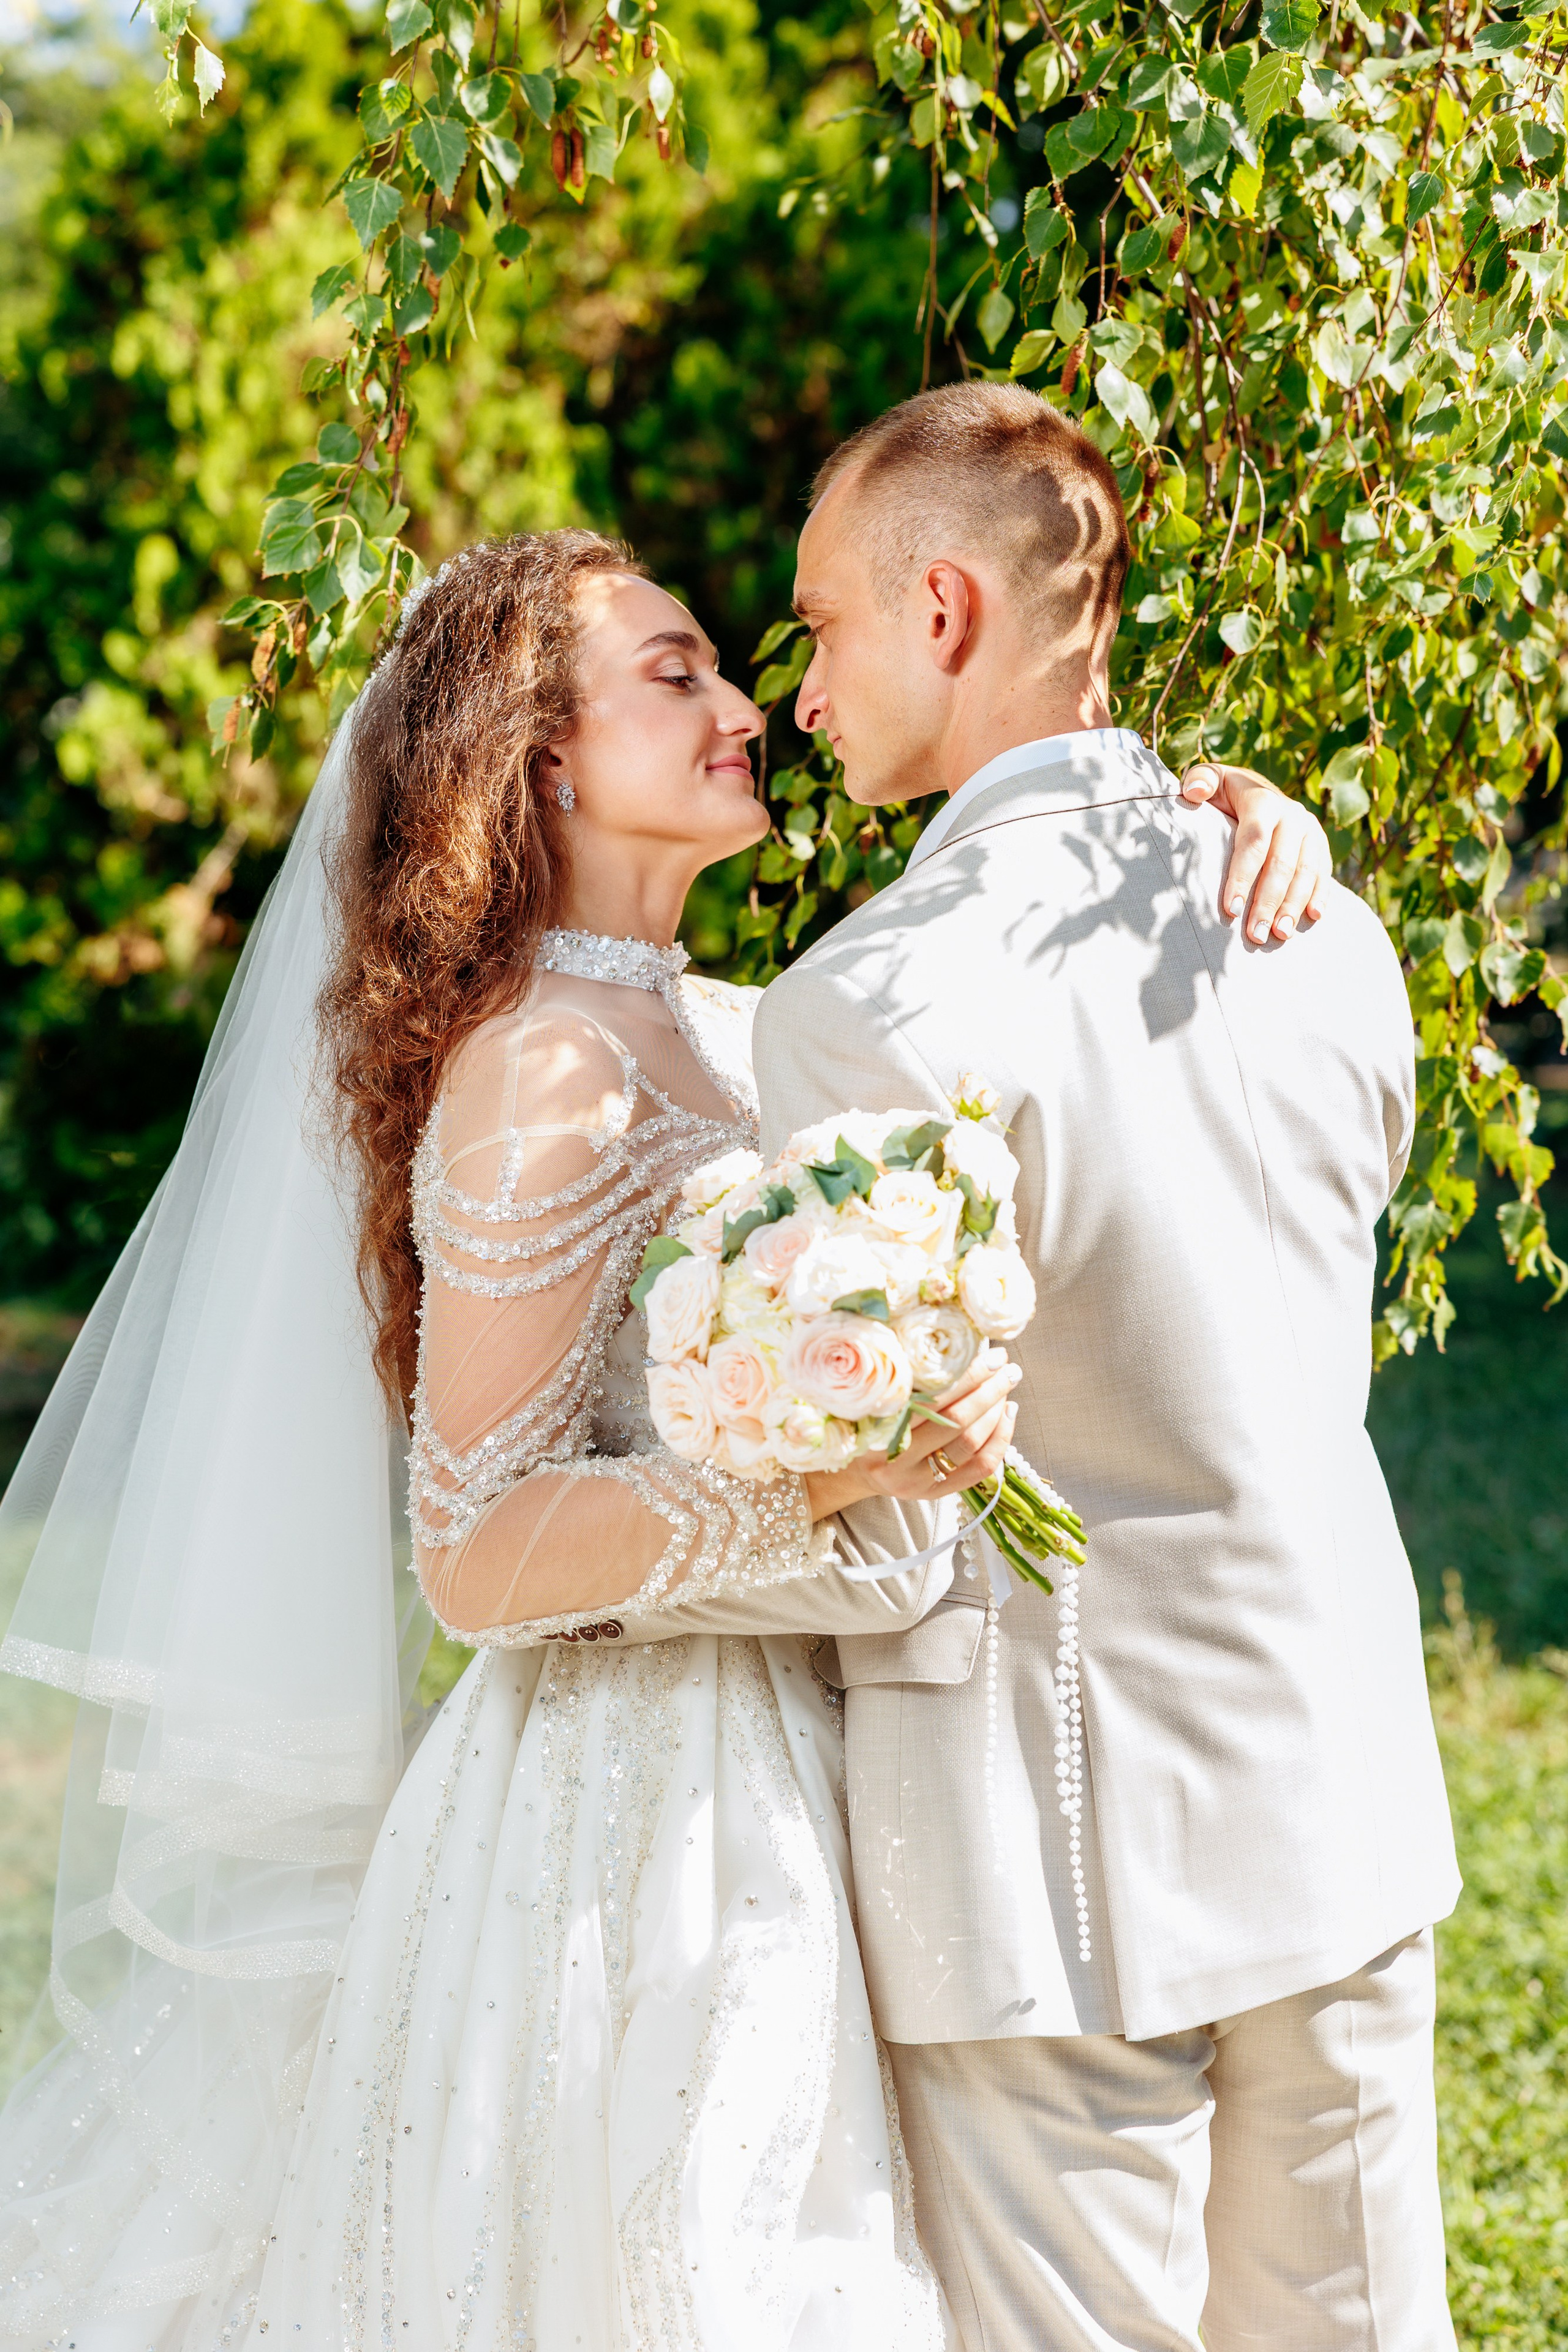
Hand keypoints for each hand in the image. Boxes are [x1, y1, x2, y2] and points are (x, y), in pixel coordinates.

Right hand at [804, 1347, 1021, 1522]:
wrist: (859, 1469)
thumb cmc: (873, 1421)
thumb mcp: (878, 1398)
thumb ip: (910, 1380)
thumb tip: (961, 1348)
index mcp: (877, 1428)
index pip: (932, 1400)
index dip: (967, 1376)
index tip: (991, 1355)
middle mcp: (894, 1460)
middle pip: (955, 1422)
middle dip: (989, 1391)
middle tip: (1007, 1368)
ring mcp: (917, 1481)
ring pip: (970, 1444)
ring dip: (996, 1411)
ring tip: (1005, 1386)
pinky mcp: (935, 1494)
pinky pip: (980, 1468)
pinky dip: (1001, 1438)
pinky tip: (1009, 1413)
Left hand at [1180, 761, 1330, 945]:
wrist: (1257, 791)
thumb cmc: (1223, 795)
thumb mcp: (1211, 781)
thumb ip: (1200, 780)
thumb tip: (1193, 791)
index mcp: (1263, 799)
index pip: (1254, 841)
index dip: (1242, 876)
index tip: (1229, 910)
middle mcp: (1292, 814)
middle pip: (1282, 863)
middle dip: (1268, 902)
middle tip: (1255, 935)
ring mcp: (1310, 830)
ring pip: (1305, 872)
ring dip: (1293, 906)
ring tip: (1280, 935)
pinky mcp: (1320, 845)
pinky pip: (1323, 873)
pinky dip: (1320, 895)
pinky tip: (1313, 918)